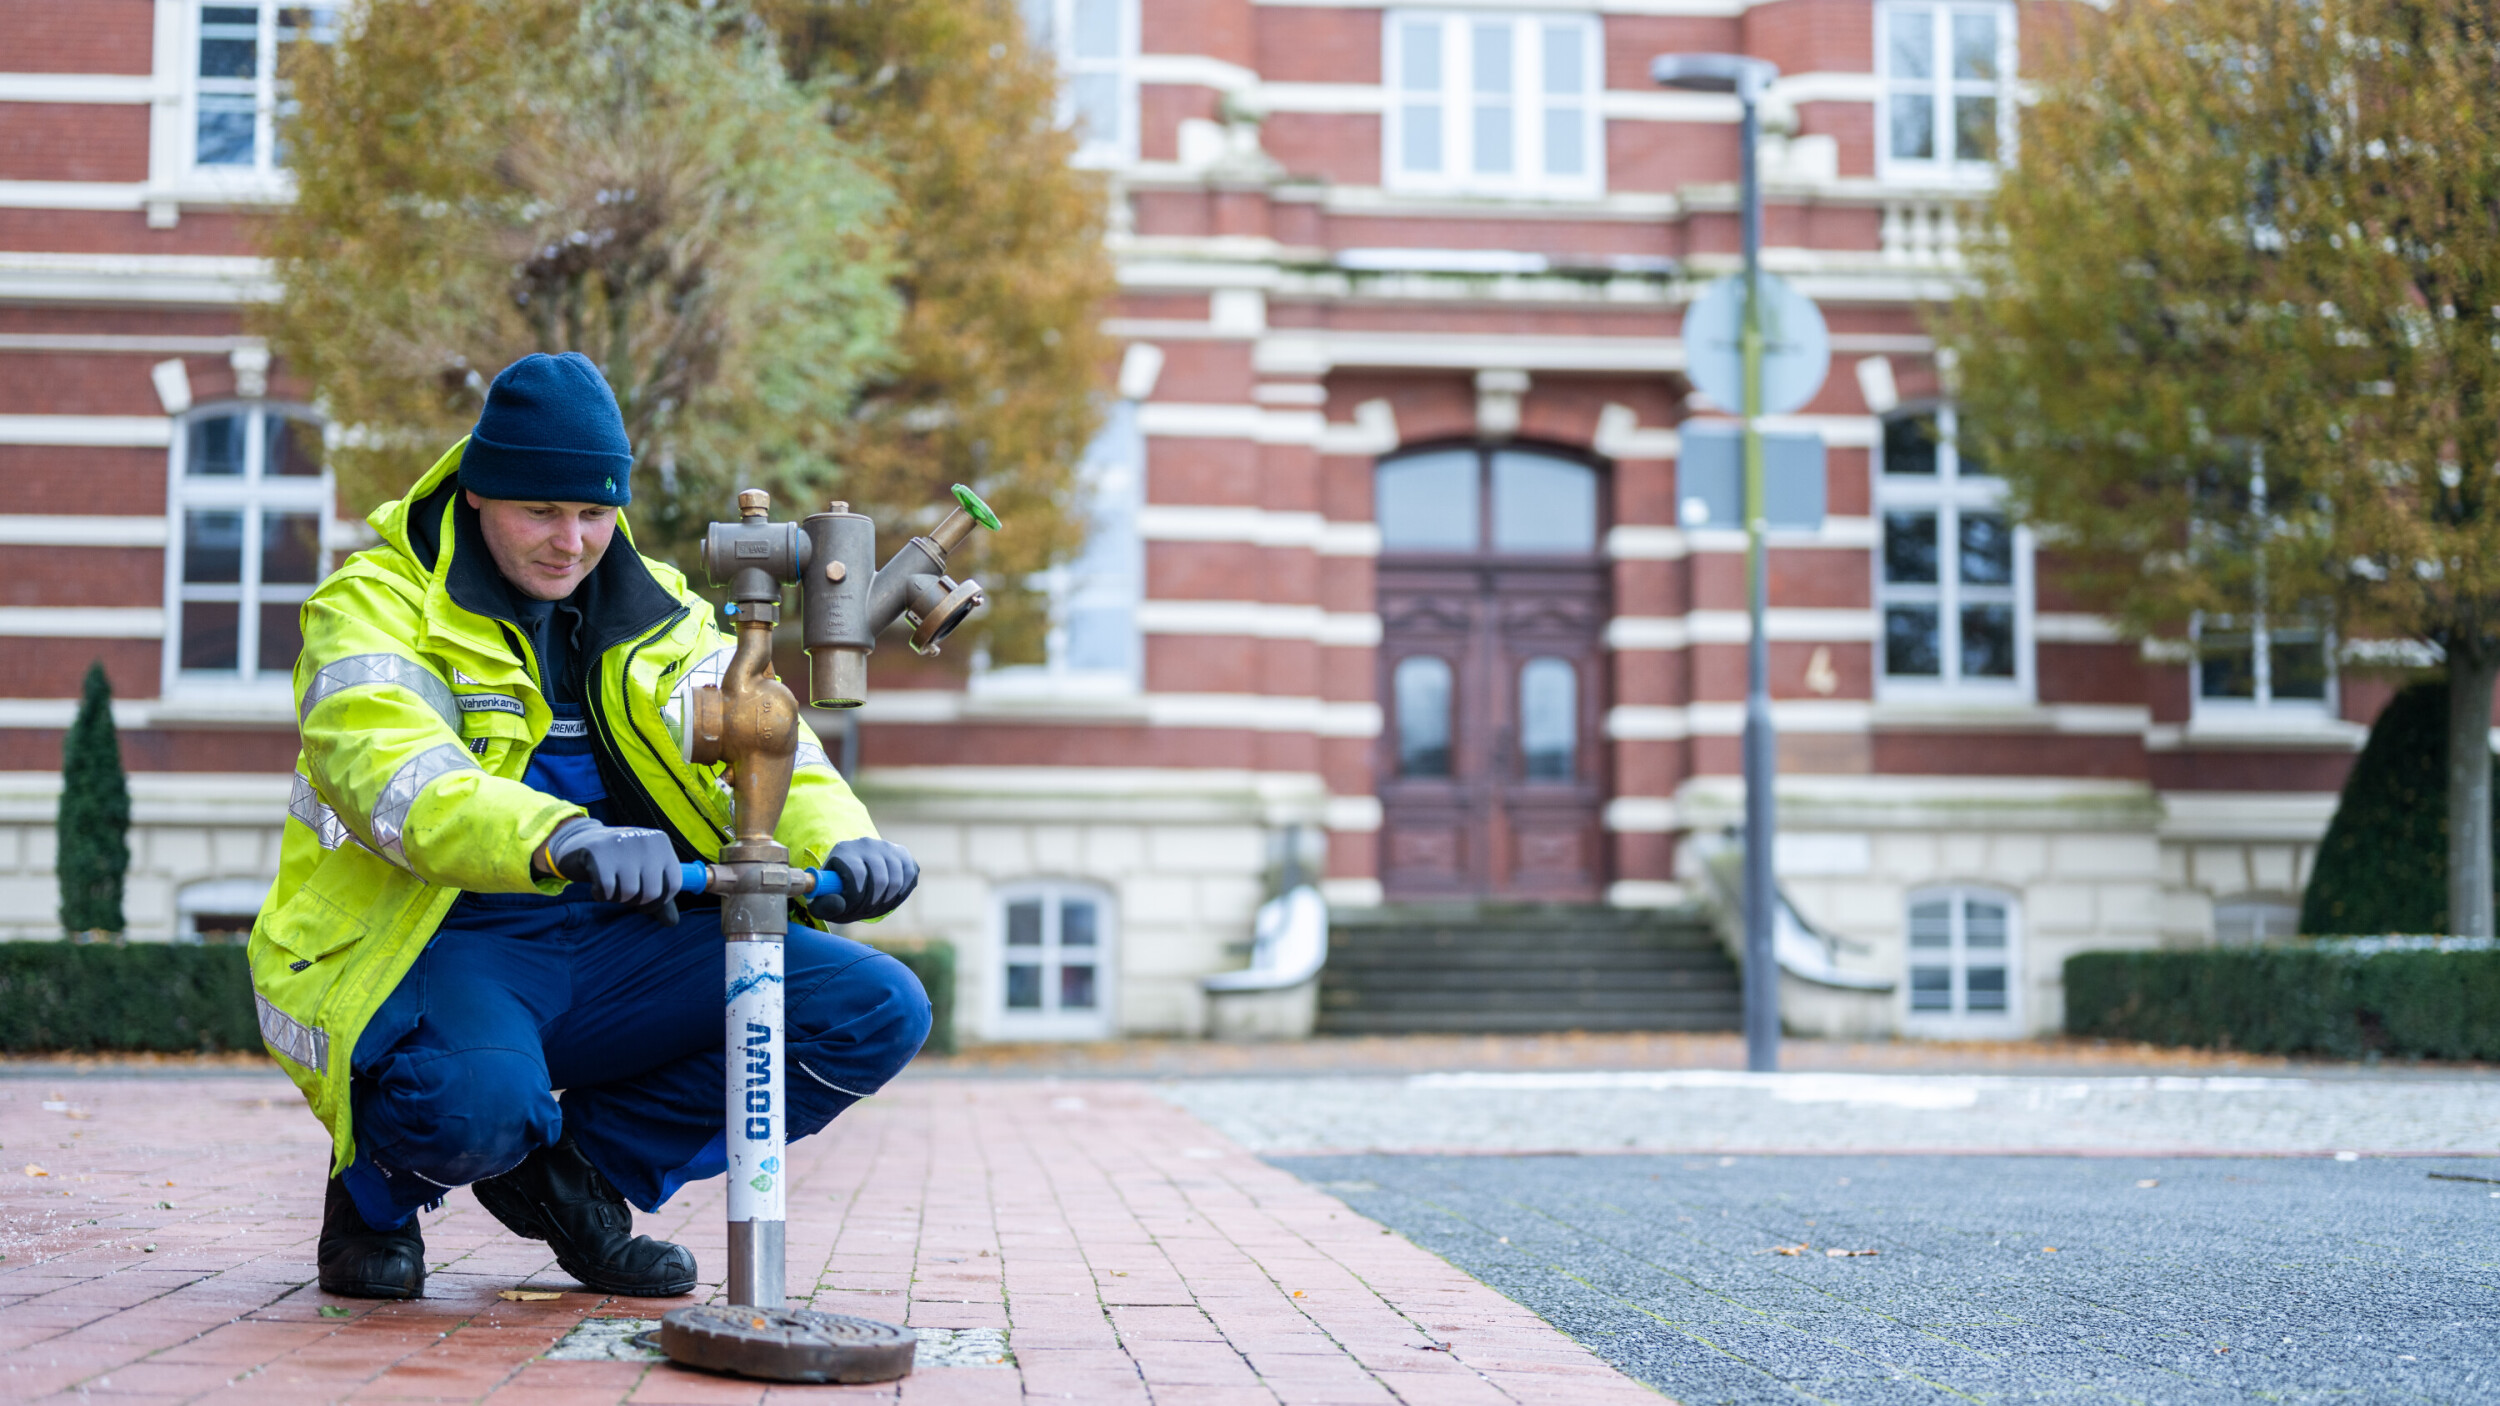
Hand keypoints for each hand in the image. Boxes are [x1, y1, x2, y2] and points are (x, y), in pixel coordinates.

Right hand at [543, 821, 682, 906]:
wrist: (580, 841)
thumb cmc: (618, 862)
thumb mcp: (644, 873)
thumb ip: (660, 896)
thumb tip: (672, 923)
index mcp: (661, 843)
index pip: (674, 885)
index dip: (660, 902)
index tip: (645, 902)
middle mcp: (645, 840)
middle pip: (651, 892)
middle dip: (636, 902)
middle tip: (624, 893)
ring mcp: (621, 843)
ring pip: (628, 893)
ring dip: (617, 898)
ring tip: (611, 886)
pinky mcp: (597, 852)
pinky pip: (606, 890)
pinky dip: (600, 895)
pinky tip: (597, 885)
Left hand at [808, 837, 918, 925]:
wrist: (855, 873)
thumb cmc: (837, 890)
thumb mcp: (823, 899)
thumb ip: (823, 906)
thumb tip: (840, 903)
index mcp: (844, 850)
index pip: (857, 873)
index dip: (856, 898)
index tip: (852, 910)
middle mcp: (867, 844)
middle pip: (879, 879)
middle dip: (872, 904)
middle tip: (864, 912)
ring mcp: (888, 847)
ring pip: (896, 880)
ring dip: (886, 901)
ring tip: (875, 906)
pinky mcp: (903, 854)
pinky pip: (909, 877)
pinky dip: (901, 894)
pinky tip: (889, 898)